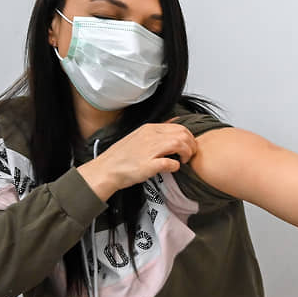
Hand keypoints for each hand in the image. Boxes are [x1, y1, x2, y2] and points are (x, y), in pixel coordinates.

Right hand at [78, 121, 197, 200]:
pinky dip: (175, 166)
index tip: (188, 146)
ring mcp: (149, 150)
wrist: (106, 170)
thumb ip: (157, 133)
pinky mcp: (147, 165)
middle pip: (183, 134)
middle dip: (191, 145)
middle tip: (189, 155)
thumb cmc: (123, 157)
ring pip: (180, 144)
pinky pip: (170, 163)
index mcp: (150, 129)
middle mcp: (151, 136)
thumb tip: (175, 128)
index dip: (189, 137)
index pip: (180, 127)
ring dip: (186, 154)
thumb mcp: (140, 136)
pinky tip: (173, 168)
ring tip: (183, 161)